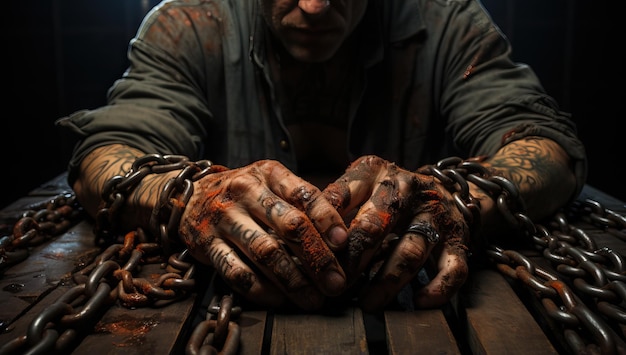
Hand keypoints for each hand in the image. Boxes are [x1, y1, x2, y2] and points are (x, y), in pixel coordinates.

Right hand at [178, 160, 348, 309]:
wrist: (189, 196)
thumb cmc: (244, 193)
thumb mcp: (270, 182)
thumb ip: (300, 201)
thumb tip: (339, 236)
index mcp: (268, 173)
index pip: (304, 194)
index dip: (326, 219)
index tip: (342, 243)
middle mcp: (245, 191)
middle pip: (289, 226)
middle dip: (317, 258)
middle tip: (336, 283)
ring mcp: (224, 218)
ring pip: (265, 252)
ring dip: (293, 280)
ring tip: (313, 299)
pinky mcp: (206, 244)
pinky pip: (236, 272)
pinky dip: (261, 290)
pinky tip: (280, 300)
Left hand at [323, 155, 469, 310]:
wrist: (449, 190)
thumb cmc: (389, 194)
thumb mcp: (361, 186)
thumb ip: (334, 205)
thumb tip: (298, 241)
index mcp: (375, 173)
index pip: (342, 195)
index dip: (325, 225)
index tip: (312, 253)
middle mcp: (407, 188)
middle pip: (377, 222)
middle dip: (355, 257)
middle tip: (336, 284)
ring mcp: (435, 214)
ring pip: (411, 249)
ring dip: (387, 279)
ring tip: (367, 303)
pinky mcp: (459, 239)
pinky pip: (453, 267)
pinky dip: (438, 287)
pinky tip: (420, 301)